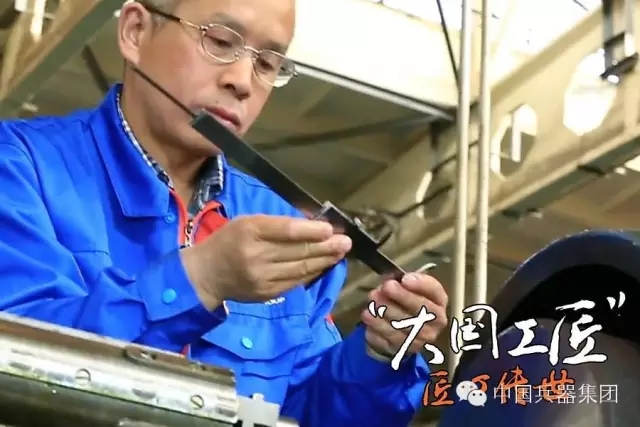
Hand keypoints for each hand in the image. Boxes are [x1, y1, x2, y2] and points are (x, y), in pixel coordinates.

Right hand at [182, 215, 350, 308]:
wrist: (206, 275)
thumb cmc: (228, 240)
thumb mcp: (247, 222)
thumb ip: (277, 223)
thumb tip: (313, 224)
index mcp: (249, 231)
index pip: (286, 231)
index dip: (311, 231)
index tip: (330, 229)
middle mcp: (256, 255)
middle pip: (298, 251)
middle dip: (326, 246)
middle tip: (346, 242)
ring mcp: (262, 278)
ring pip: (301, 268)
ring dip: (325, 260)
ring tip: (341, 252)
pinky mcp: (267, 293)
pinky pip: (296, 282)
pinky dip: (312, 272)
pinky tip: (324, 265)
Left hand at [361, 273, 447, 360]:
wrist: (401, 329)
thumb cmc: (405, 302)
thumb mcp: (405, 286)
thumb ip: (399, 281)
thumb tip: (388, 279)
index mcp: (438, 301)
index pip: (434, 291)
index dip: (420, 285)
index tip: (405, 279)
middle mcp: (435, 322)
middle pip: (421, 310)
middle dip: (402, 297)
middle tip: (386, 288)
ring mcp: (421, 339)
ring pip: (403, 326)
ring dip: (385, 313)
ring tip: (372, 303)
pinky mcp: (404, 350)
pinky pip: (389, 340)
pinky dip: (377, 328)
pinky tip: (369, 317)